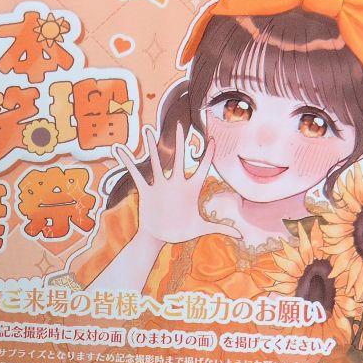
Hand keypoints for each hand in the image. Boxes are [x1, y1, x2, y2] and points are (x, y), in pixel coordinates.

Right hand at [113, 124, 241, 246]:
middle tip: (179, 124)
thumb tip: (241, 235)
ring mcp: (160, 186)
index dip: (208, 154)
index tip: (213, 140)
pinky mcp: (147, 192)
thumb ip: (221, 228)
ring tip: (148, 131)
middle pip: (178, 157)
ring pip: (156, 162)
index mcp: (190, 189)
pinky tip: (120, 151)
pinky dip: (128, 163)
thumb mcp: (201, 229)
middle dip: (178, 141)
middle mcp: (175, 183)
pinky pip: (137, 175)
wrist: (159, 238)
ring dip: (152, 147)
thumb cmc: (180, 232)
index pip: (202, 168)